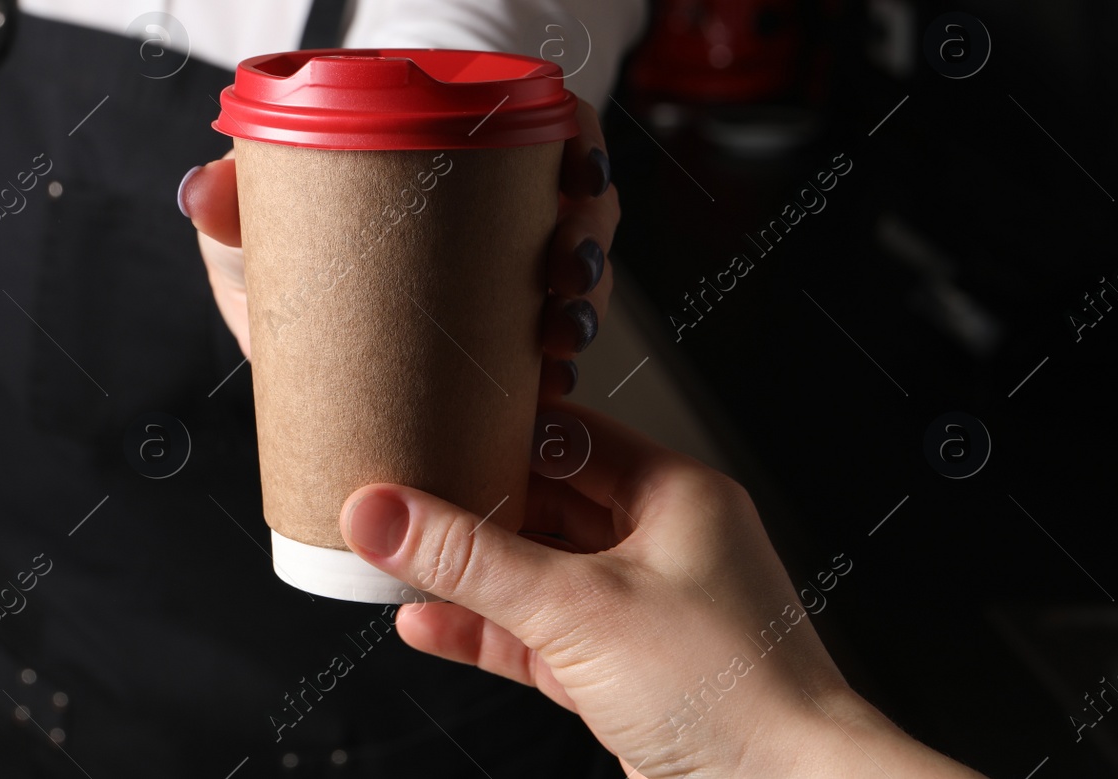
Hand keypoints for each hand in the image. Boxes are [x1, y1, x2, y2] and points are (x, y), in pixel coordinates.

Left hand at [179, 98, 617, 383]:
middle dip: (587, 247)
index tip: (579, 176)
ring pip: (574, 286)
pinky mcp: (491, 348)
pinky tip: (546, 396)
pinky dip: (549, 376)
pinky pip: (541, 358)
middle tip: (567, 276)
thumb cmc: (277, 230)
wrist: (276, 307)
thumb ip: (233, 199)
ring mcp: (501, 281)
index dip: (580, 149)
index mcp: (463, 153)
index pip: (548, 130)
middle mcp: (498, 212)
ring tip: (559, 343)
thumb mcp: (258, 209)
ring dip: (581, 313)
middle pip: (578, 212)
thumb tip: (201, 192)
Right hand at [338, 404, 988, 777]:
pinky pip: (539, 637)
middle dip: (471, 508)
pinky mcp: (622, 672)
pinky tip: (428, 624)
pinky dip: (486, 631)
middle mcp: (662, 544)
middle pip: (543, 505)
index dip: (494, 428)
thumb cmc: (733, 692)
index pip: (567, 437)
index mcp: (675, 494)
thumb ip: (470, 561)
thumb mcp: (577, 607)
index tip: (428, 425)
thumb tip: (383, 514)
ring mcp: (642, 611)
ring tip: (394, 561)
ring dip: (469, 577)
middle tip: (396, 498)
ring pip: (536, 575)